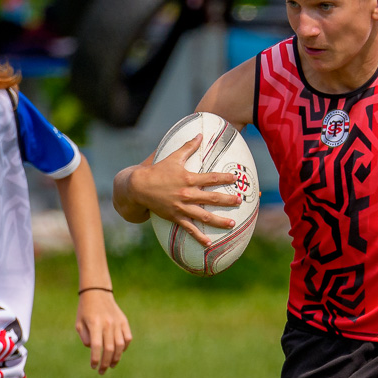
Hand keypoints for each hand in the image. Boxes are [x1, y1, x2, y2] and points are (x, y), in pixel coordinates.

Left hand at [76, 290, 131, 372]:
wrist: (97, 292)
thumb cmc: (85, 310)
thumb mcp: (79, 324)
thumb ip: (85, 338)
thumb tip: (94, 349)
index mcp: (94, 324)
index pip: (96, 346)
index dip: (95, 359)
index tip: (93, 366)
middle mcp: (108, 324)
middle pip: (109, 349)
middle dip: (106, 363)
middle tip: (102, 371)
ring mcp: (117, 322)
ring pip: (120, 345)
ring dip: (116, 358)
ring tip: (112, 365)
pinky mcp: (124, 321)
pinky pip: (127, 338)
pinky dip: (124, 347)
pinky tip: (119, 352)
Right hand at [125, 136, 241, 245]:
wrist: (138, 187)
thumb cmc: (157, 170)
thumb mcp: (173, 157)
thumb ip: (189, 147)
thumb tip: (201, 134)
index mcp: (188, 178)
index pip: (211, 178)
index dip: (224, 178)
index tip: (236, 178)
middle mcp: (186, 194)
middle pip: (211, 198)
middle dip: (227, 200)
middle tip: (239, 201)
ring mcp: (181, 207)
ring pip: (203, 216)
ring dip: (219, 221)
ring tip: (232, 224)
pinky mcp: (175, 217)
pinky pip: (189, 228)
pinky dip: (199, 237)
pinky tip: (209, 243)